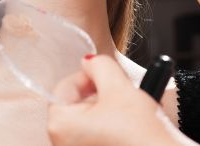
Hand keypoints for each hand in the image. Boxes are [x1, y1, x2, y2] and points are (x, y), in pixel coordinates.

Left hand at [47, 55, 193, 145]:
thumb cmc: (139, 133)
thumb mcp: (119, 87)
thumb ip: (100, 65)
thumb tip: (89, 61)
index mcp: (60, 125)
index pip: (65, 86)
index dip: (90, 76)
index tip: (109, 77)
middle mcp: (62, 143)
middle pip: (77, 104)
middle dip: (101, 94)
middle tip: (123, 95)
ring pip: (90, 120)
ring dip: (109, 109)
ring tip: (130, 112)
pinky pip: (97, 136)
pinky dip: (112, 127)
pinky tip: (130, 128)